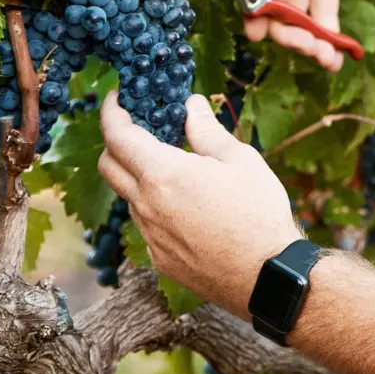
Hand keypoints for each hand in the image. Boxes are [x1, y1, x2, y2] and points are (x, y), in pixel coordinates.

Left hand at [97, 93, 300, 315]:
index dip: (111, 111)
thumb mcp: (240, 160)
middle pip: (108, 167)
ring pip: (129, 197)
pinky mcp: (160, 259)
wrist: (266, 275)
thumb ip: (207, 131)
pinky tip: (188, 208)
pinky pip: (147, 225)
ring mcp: (150, 235)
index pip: (117, 136)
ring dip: (138, 177)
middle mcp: (145, 205)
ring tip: (174, 170)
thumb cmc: (257, 212)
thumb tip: (191, 105)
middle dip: (114, 142)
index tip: (116, 98)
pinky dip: (156, 207)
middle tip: (137, 129)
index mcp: (162, 174)